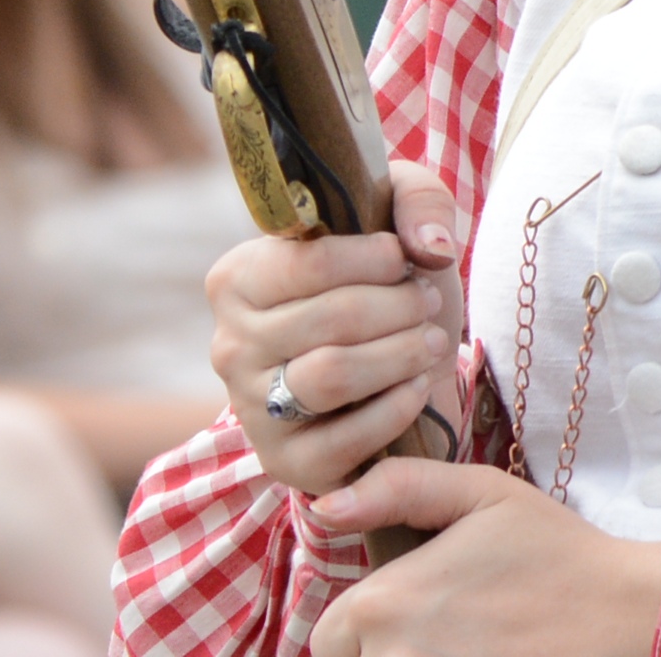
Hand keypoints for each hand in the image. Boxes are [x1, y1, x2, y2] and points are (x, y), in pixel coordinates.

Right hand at [209, 163, 468, 497]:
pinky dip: (396, 407)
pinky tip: (417, 385)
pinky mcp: (285, 461)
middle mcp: (229, 344)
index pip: (306, 262)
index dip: (372, 259)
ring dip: (400, 354)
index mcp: (237, 278)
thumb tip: (426, 246)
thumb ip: (418, 199)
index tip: (404, 259)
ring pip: (331, 376)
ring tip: (431, 341)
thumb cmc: (386, 285)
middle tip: (427, 302)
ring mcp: (251, 408)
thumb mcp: (400, 219)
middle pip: (329, 319)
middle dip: (398, 307)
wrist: (391, 371)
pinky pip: (345, 438)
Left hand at [306, 460, 660, 656]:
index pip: (330, 638)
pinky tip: (489, 656)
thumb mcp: (483, 493)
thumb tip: (324, 506)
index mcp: (387, 602)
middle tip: (451, 630)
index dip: (363, 626)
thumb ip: (398, 488)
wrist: (624, 614)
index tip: (413, 612)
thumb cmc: (554, 552)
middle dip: (391, 651)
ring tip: (472, 646)